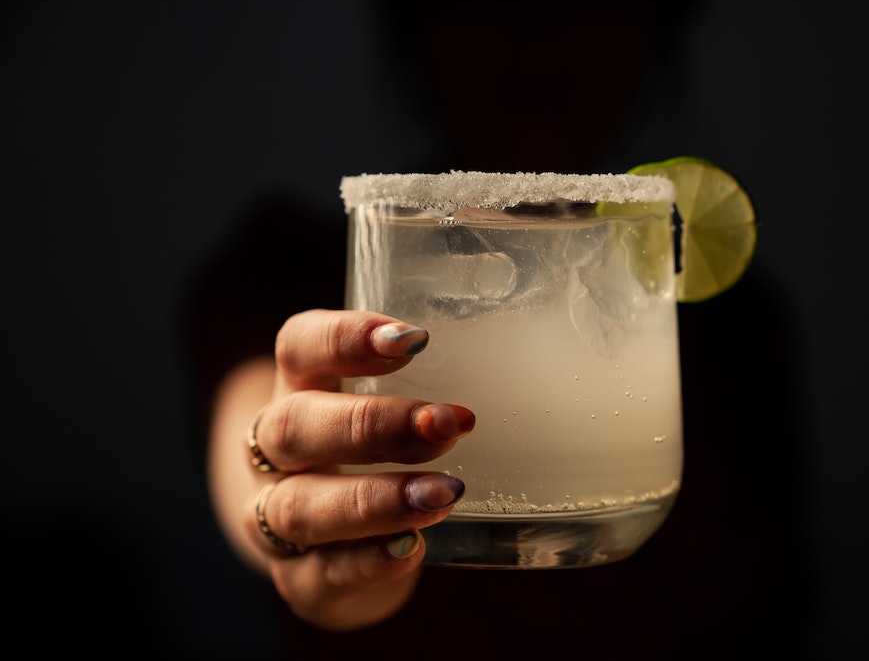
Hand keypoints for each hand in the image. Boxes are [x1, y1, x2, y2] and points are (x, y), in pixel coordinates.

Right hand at [208, 309, 474, 630]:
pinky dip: (366, 562)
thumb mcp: (393, 402)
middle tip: (448, 424)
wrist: (332, 542)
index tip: (414, 340)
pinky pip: (322, 573)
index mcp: (299, 388)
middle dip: (373, 425)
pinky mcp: (298, 579)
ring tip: (445, 493)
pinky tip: (411, 550)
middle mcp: (274, 451)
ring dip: (374, 499)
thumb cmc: (378, 451)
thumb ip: (445, 378)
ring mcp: (273, 519)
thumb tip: (543, 357)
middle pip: (293, 426)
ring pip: (300, 506)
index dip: (344, 339)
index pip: (300, 347)